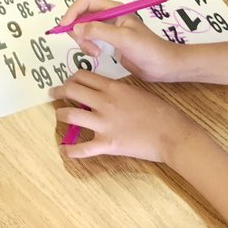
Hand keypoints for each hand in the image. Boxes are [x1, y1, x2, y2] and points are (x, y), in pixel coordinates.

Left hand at [50, 70, 198, 161]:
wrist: (172, 133)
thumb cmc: (160, 111)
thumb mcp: (138, 91)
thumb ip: (118, 90)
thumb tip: (105, 90)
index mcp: (113, 87)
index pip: (83, 76)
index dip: (71, 78)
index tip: (68, 82)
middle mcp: (104, 102)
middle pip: (71, 90)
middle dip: (59, 92)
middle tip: (54, 94)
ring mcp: (104, 124)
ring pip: (70, 115)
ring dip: (60, 114)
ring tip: (58, 115)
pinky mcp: (107, 144)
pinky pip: (82, 148)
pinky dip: (70, 150)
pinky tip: (64, 150)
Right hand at [58, 0, 181, 81]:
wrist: (163, 66)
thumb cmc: (148, 49)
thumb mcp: (122, 38)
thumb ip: (98, 30)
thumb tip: (76, 27)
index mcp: (115, 9)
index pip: (86, 1)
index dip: (73, 11)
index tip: (66, 27)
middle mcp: (110, 17)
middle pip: (82, 15)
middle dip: (78, 30)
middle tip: (85, 45)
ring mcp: (109, 30)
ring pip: (84, 29)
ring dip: (83, 41)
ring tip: (94, 53)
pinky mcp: (109, 42)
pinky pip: (90, 40)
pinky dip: (88, 46)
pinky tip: (97, 55)